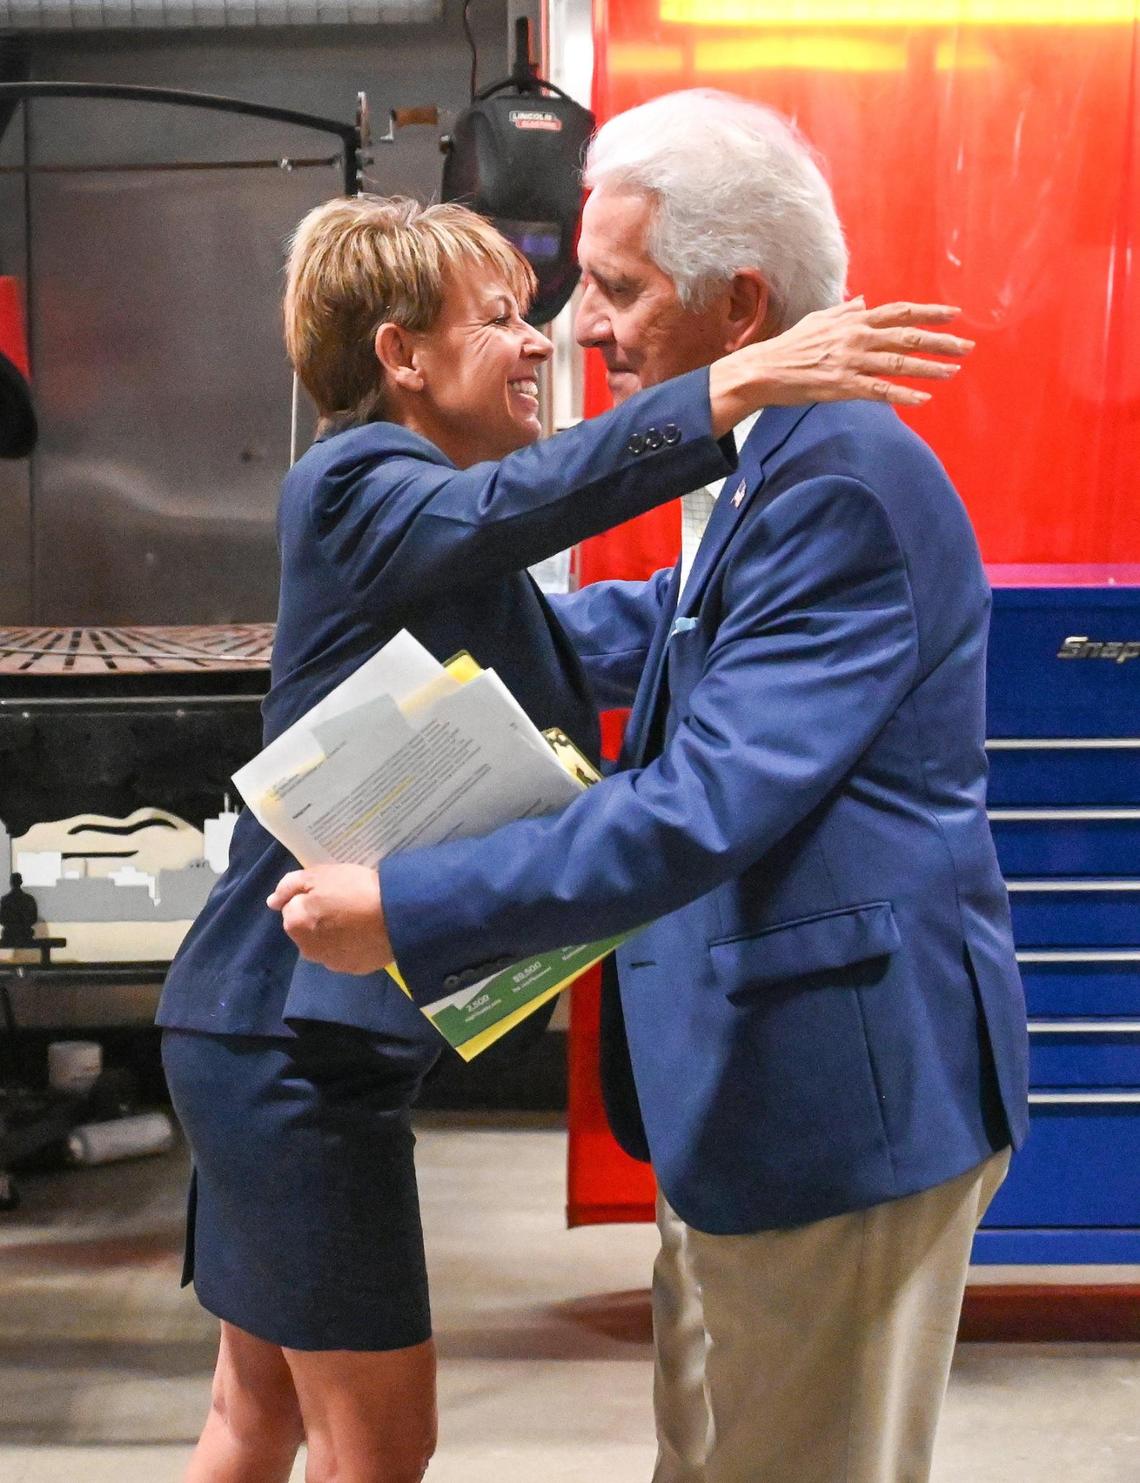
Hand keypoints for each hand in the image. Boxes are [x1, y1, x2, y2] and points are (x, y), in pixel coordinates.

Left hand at [267, 864, 393, 974]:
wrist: (397, 916)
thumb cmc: (355, 889)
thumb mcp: (319, 875)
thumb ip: (289, 886)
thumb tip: (272, 901)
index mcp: (295, 924)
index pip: (293, 907)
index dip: (311, 896)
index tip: (331, 891)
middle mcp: (307, 949)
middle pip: (308, 928)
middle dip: (319, 918)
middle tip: (346, 902)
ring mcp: (331, 963)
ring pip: (327, 943)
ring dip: (335, 933)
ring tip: (359, 918)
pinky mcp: (354, 969)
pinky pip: (347, 953)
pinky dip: (352, 945)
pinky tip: (367, 933)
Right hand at [710, 297, 973, 428]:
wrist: (765, 370)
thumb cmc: (791, 346)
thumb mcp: (819, 319)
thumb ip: (845, 311)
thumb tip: (864, 301)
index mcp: (854, 320)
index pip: (900, 312)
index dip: (929, 313)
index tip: (954, 315)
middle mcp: (857, 337)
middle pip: (908, 336)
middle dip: (941, 341)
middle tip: (966, 347)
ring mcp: (852, 361)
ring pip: (899, 363)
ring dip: (929, 368)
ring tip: (953, 371)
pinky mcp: (843, 386)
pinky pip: (880, 390)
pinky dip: (903, 394)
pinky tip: (923, 398)